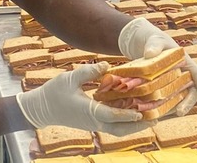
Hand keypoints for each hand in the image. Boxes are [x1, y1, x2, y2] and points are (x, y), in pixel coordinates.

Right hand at [15, 62, 155, 135]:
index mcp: (88, 111)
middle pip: (119, 129)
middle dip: (138, 126)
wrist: (40, 109)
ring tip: (151, 117)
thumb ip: (89, 71)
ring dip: (134, 126)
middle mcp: (93, 121)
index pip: (111, 115)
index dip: (127, 115)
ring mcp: (92, 124)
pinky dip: (125, 122)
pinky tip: (135, 113)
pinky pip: (112, 126)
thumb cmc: (53, 92)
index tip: (141, 113)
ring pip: (117, 130)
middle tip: (156, 118)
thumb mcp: (70, 77)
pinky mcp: (92, 123)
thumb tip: (107, 65)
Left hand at [118, 18, 196, 114]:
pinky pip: (164, 103)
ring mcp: (174, 86)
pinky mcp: (162, 92)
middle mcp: (184, 78)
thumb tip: (149, 54)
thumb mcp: (155, 41)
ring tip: (160, 114)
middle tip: (180, 112)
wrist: (144, 47)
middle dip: (187, 104)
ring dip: (171, 109)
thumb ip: (154, 46)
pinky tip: (151, 115)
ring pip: (177, 101)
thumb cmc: (155, 42)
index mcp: (188, 64)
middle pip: (190, 93)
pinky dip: (159, 109)